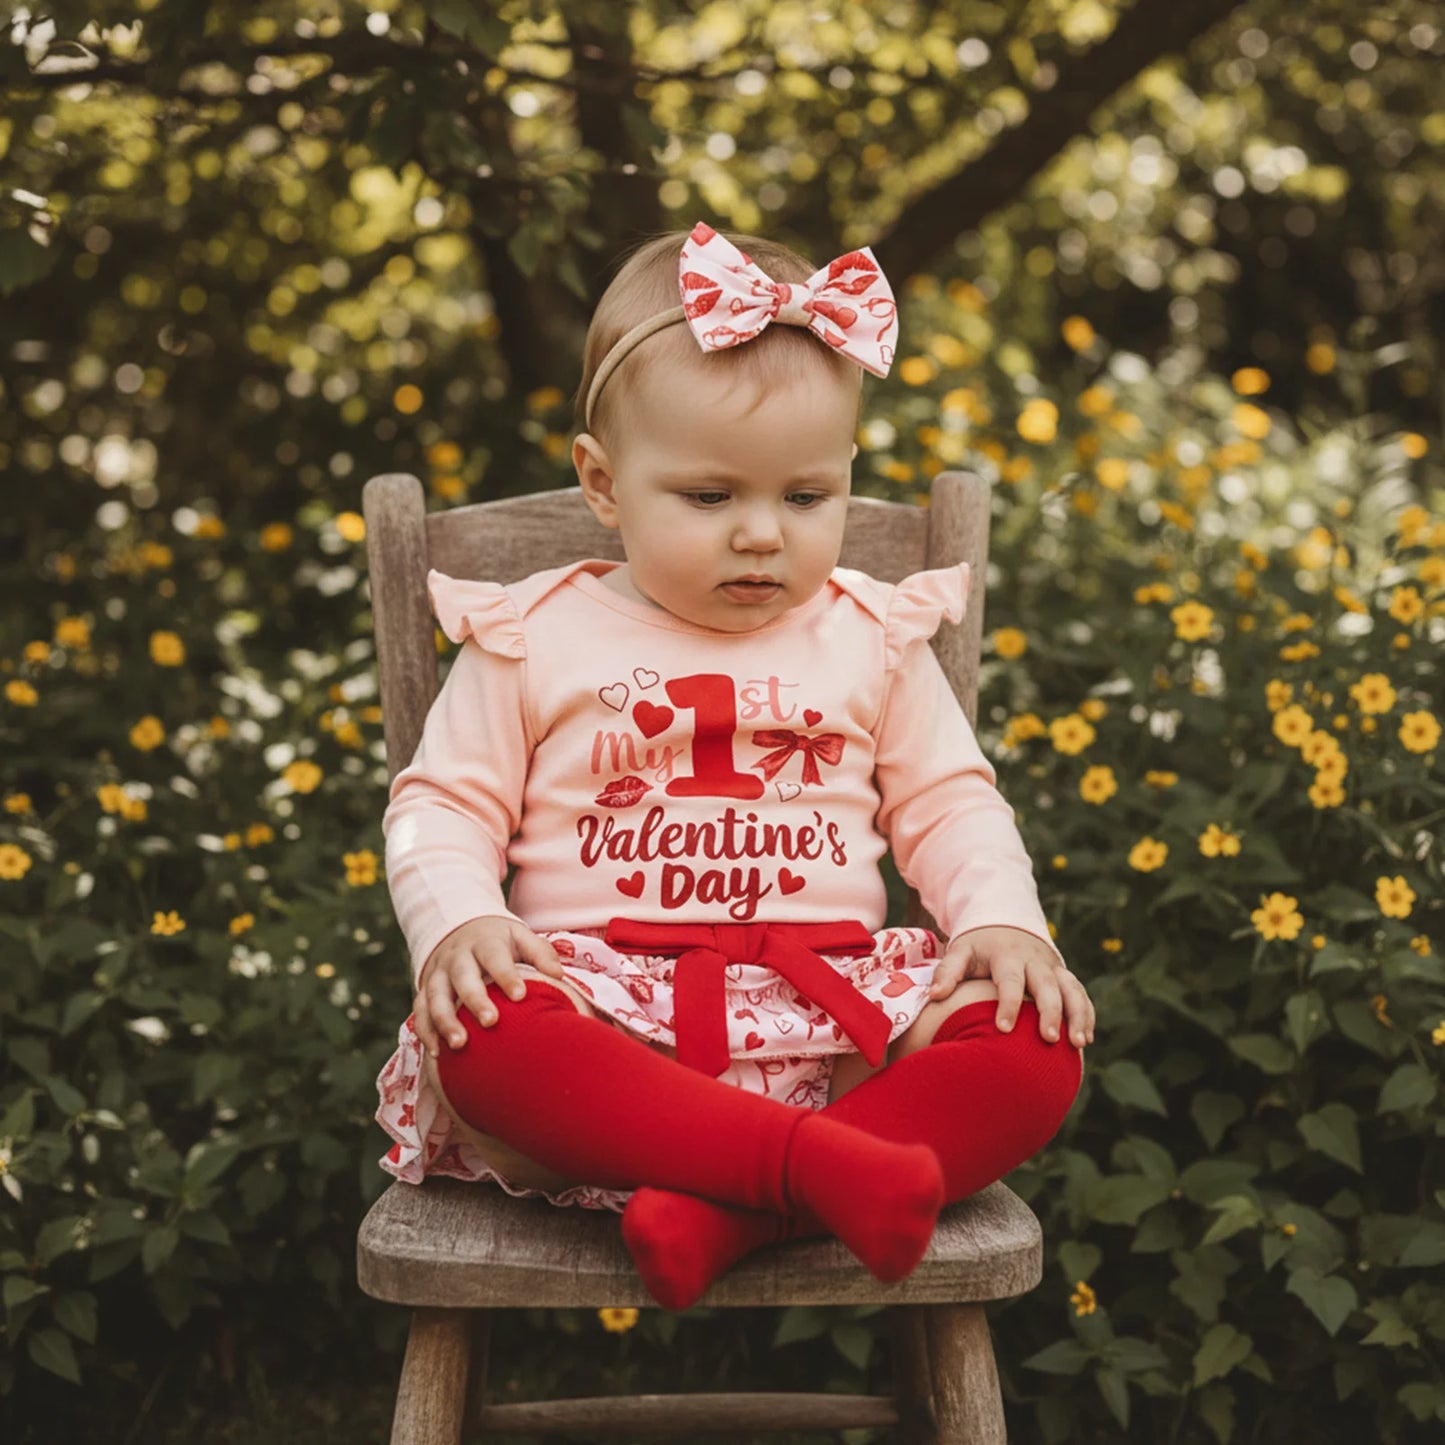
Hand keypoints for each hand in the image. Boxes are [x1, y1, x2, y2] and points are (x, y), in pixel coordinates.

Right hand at [414, 916, 567, 1057]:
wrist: (460, 929)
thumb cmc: (500, 941)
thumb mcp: (521, 936)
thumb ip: (540, 953)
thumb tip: (557, 975)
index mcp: (485, 942)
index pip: (494, 956)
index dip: (505, 975)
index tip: (520, 995)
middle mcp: (458, 957)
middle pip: (463, 976)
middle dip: (474, 999)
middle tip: (491, 1022)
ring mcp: (438, 974)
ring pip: (436, 996)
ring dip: (444, 1020)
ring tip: (459, 1044)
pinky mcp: (425, 990)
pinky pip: (420, 1011)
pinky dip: (426, 1031)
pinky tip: (438, 1054)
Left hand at [928, 925, 1093, 1047]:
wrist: (1005, 924)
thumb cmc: (978, 948)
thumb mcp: (961, 952)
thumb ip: (948, 972)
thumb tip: (934, 995)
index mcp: (1007, 956)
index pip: (1010, 980)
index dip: (1008, 1003)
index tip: (1003, 1028)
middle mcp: (1035, 961)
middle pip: (1046, 985)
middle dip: (1050, 1011)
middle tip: (1048, 1039)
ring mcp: (1053, 968)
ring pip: (1071, 989)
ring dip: (1077, 1015)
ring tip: (1078, 1043)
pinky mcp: (1063, 976)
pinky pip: (1080, 994)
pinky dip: (1086, 1014)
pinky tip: (1085, 1039)